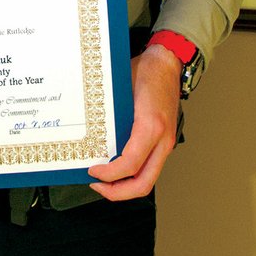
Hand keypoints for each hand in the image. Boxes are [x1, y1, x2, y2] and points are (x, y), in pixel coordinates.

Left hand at [89, 44, 180, 200]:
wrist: (167, 63)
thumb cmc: (145, 71)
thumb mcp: (121, 89)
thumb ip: (110, 113)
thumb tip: (88, 132)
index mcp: (151, 125)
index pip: (130, 164)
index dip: (109, 174)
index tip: (92, 171)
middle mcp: (163, 139)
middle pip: (143, 184)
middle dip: (117, 192)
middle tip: (96, 186)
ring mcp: (166, 143)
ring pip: (148, 179)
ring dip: (126, 186)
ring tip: (104, 181)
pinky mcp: (165, 141)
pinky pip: (150, 167)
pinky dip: (133, 175)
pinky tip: (117, 168)